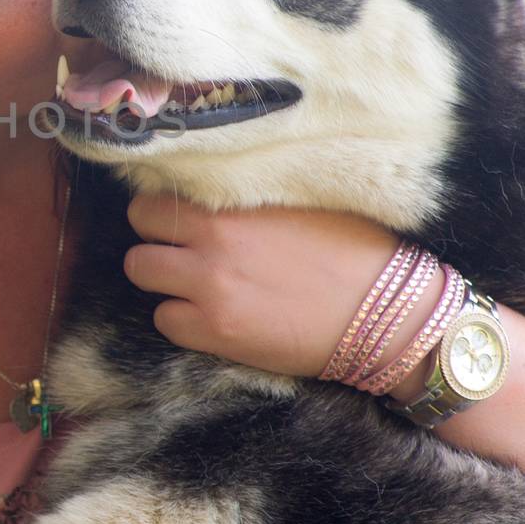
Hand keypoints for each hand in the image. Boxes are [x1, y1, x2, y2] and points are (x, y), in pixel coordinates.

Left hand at [122, 192, 414, 379]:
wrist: (387, 314)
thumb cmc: (354, 251)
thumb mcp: (301, 203)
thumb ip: (248, 196)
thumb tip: (213, 188)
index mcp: (230, 208)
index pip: (153, 200)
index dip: (161, 212)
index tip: (177, 220)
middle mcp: (211, 246)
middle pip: (138, 237)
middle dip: (155, 242)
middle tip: (180, 251)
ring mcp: (210, 292)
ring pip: (143, 277)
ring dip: (163, 280)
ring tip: (192, 283)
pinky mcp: (218, 335)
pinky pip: (166, 322)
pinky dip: (181, 319)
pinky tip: (210, 315)